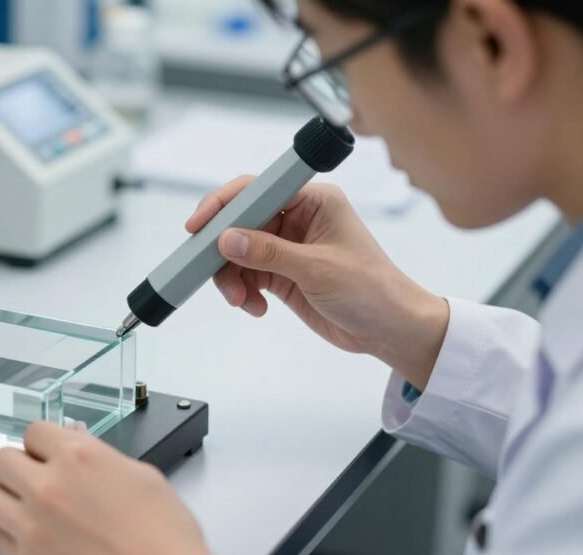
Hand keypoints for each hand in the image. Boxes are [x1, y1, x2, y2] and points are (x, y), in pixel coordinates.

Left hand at [0, 423, 209, 554]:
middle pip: (1, 459)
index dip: (45, 443)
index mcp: (78, 457)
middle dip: (19, 465)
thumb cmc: (163, 536)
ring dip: (6, 497)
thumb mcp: (140, 475)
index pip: (33, 431)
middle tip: (35, 476)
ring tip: (28, 506)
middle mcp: (48, 487)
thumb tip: (75, 439)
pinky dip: (13, 535)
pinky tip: (37, 536)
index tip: (50, 453)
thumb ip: (97, 453)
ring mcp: (32, 526)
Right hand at [186, 175, 448, 389]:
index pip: (257, 190)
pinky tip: (256, 307)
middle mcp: (297, 218)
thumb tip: (227, 239)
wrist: (390, 330)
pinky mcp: (281, 273)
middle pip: (240, 222)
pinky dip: (243, 291)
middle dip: (224, 250)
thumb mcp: (318, 269)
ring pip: (237, 252)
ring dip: (232, 277)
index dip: (224, 204)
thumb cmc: (372, 290)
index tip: (199, 225)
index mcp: (313, 201)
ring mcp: (287, 246)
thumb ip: (269, 253)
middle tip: (213, 271)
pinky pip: (246, 275)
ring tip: (241, 300)